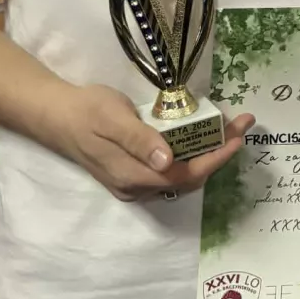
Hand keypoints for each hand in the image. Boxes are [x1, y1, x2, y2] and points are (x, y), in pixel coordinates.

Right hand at [41, 81, 253, 201]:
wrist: (58, 116)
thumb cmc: (87, 111)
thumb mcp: (113, 118)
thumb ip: (139, 140)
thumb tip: (167, 160)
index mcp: (132, 176)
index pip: (185, 174)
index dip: (216, 157)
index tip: (238, 135)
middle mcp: (137, 187)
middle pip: (189, 178)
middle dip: (219, 154)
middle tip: (241, 126)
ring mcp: (135, 183)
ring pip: (182, 176)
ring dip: (208, 154)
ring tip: (229, 128)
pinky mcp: (135, 173)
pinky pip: (172, 170)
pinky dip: (193, 154)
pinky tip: (203, 135)